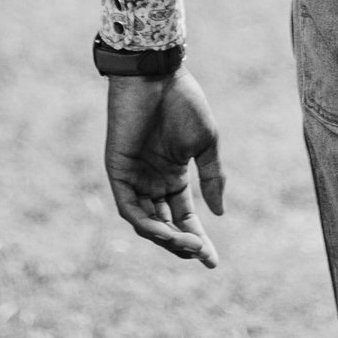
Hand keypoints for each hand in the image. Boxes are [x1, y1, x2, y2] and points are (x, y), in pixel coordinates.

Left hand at [103, 69, 225, 269]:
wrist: (157, 75)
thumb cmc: (183, 102)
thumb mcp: (206, 144)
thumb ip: (212, 178)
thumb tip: (218, 213)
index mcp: (173, 175)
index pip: (185, 217)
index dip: (198, 239)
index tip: (213, 262)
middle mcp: (152, 181)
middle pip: (166, 225)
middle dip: (183, 245)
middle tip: (202, 255)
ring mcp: (134, 178)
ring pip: (147, 222)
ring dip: (167, 239)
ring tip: (190, 246)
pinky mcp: (118, 172)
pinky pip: (130, 209)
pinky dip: (147, 224)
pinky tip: (167, 233)